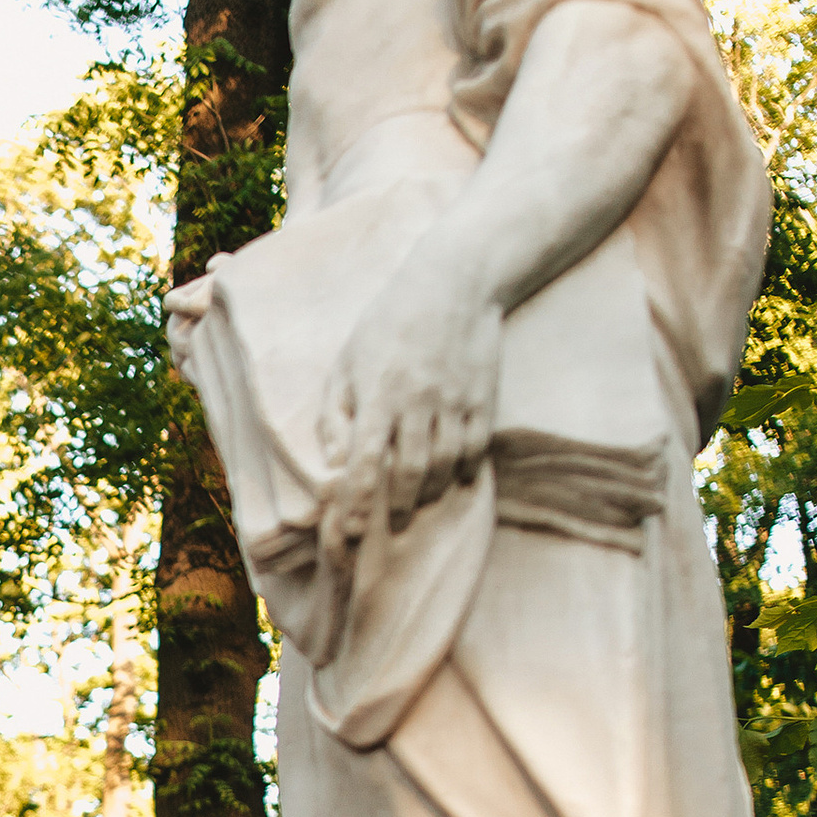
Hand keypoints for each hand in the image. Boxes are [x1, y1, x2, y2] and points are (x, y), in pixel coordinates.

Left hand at [319, 272, 501, 561]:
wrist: (454, 282)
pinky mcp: (483, 399)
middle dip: (399, 508)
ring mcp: (455, 402)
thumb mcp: (347, 362)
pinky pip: (476, 449)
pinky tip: (454, 481)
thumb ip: (335, 415)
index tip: (349, 534)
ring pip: (446, 466)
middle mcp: (419, 402)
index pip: (366, 462)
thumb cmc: (388, 324)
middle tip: (390, 529)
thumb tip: (333, 465)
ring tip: (418, 505)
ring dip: (432, 494)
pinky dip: (465, 472)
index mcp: (379, 394)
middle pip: (411, 473)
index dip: (357, 503)